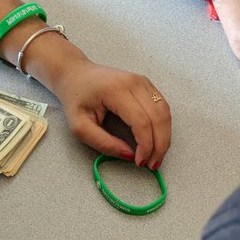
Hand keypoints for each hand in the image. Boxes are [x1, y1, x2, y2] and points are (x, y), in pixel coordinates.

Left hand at [51, 58, 170, 168]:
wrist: (75, 75)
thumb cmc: (75, 100)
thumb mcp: (80, 127)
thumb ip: (103, 143)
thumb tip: (129, 155)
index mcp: (116, 90)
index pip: (141, 121)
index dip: (145, 146)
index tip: (140, 163)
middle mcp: (134, 82)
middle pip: (158, 117)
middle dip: (159, 145)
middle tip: (153, 165)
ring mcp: (142, 81)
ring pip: (164, 112)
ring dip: (164, 137)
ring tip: (157, 156)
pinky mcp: (146, 85)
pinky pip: (162, 107)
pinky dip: (163, 126)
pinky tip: (157, 140)